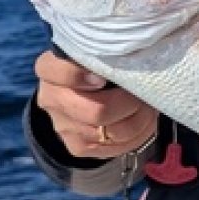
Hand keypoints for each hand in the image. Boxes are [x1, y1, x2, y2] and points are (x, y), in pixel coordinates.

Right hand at [33, 51, 158, 158]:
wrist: (85, 96)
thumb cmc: (98, 66)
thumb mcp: (97, 52)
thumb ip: (107, 51)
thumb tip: (138, 51)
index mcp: (50, 69)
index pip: (56, 72)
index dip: (80, 76)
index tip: (103, 78)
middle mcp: (51, 99)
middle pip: (96, 112)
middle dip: (129, 104)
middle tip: (142, 94)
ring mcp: (63, 126)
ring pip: (112, 132)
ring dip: (140, 120)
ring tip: (148, 107)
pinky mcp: (77, 147)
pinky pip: (114, 148)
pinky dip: (137, 136)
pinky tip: (143, 123)